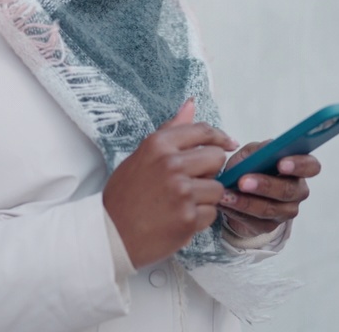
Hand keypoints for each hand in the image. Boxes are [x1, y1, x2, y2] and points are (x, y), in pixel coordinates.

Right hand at [103, 98, 237, 268]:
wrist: (111, 234)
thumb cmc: (125, 196)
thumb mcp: (141, 156)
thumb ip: (170, 131)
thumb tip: (191, 104)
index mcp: (158, 145)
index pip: (202, 132)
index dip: (219, 138)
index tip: (227, 144)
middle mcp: (171, 164)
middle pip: (217, 158)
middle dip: (210, 171)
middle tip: (192, 182)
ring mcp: (181, 191)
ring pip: (217, 188)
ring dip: (205, 198)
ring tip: (181, 203)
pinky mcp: (188, 218)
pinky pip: (212, 213)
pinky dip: (199, 218)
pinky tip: (179, 219)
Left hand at [217, 140, 320, 237]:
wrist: (241, 191)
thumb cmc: (252, 166)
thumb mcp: (252, 153)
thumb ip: (256, 150)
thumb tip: (259, 153)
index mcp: (298, 168)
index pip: (311, 166)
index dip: (299, 165)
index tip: (281, 163)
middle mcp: (297, 190)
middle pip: (288, 190)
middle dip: (265, 185)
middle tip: (243, 181)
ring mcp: (285, 211)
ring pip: (269, 209)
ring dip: (246, 201)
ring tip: (227, 194)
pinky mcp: (269, 226)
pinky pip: (254, 221)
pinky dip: (236, 211)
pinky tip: (224, 202)